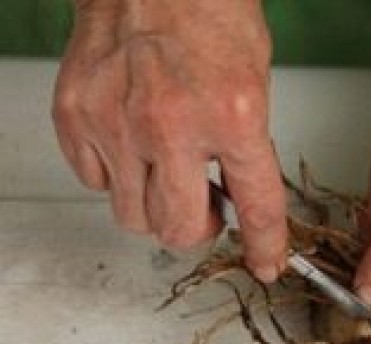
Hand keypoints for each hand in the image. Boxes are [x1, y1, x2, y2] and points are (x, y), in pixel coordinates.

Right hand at [53, 0, 285, 280]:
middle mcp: (171, 124)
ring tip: (165, 171)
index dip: (265, 246)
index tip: (266, 263)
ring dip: (154, 207)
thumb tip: (241, 203)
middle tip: (205, 208)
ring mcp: (117, 121)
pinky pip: (94, 183)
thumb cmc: (208, 15)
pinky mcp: (76, 114)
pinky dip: (115, 176)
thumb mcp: (256, 85)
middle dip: (197, 229)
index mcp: (233, 116)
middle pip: (179, 230)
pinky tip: (132, 146)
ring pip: (132, 217)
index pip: (256, 206)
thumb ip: (247, 149)